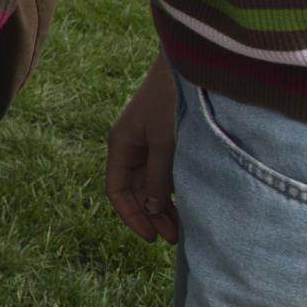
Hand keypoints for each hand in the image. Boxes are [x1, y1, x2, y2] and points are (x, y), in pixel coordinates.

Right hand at [105, 61, 178, 243]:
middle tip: (174, 239)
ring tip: (183, 229)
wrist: (189, 68)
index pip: (116, 190)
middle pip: (135, 191)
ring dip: (164, 207)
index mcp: (121, 144)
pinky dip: (174, 191)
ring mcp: (150, 144)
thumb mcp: (164, 142)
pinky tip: (187, 205)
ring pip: (152, 185)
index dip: (131, 216)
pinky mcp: (168, 141)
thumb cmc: (171, 100)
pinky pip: (165, 174)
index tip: (152, 237)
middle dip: (151, 216)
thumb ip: (158, 177)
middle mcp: (132, 147)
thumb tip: (153, 210)